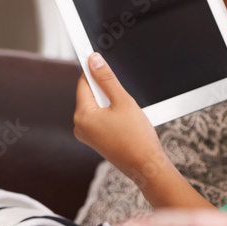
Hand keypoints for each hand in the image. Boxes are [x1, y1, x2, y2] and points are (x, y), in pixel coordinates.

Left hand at [73, 53, 165, 186]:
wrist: (146, 166)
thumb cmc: (136, 138)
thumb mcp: (123, 101)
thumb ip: (106, 79)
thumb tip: (94, 61)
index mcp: (82, 116)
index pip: (84, 83)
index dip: (95, 71)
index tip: (101, 59)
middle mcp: (80, 126)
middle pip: (91, 94)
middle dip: (107, 90)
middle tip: (124, 98)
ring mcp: (87, 135)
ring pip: (98, 106)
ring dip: (111, 103)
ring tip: (127, 114)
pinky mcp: (96, 140)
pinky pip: (101, 118)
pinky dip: (112, 114)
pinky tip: (126, 122)